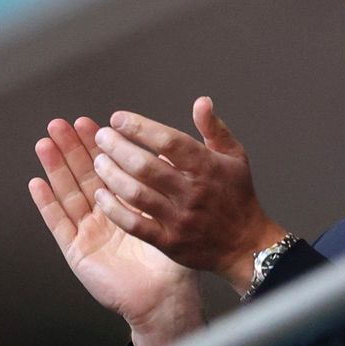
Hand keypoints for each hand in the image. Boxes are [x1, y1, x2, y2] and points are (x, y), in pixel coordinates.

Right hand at [30, 117, 204, 345]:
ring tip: (45, 143)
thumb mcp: (174, 215)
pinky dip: (47, 203)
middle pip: (85, 175)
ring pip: (69, 193)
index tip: (92, 122)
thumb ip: (169, 185)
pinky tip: (37, 182)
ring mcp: (89, 232)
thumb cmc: (173, 260)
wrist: (166, 297)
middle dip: (72, 149)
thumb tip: (168, 149)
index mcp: (128, 204)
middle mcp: (106, 215)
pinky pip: (59, 224)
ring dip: (55, 168)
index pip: (111, 167)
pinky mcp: (77, 251)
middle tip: (62, 123)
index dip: (100, 145)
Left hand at [91, 96, 288, 293]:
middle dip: (118, 148)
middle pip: (146, 166)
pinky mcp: (170, 242)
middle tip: (102, 137)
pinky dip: (114, 209)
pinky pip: (135, 224)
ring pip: (136, 194)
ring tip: (99, 162)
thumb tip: (201, 102)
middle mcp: (193, 192)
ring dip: (112, 175)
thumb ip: (214, 128)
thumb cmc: (238, 196)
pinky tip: (102, 195)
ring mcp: (180, 218)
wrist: (246, 244)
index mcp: (208, 167)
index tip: (118, 118)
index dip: (140, 127)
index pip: (169, 141)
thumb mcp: (235, 157)